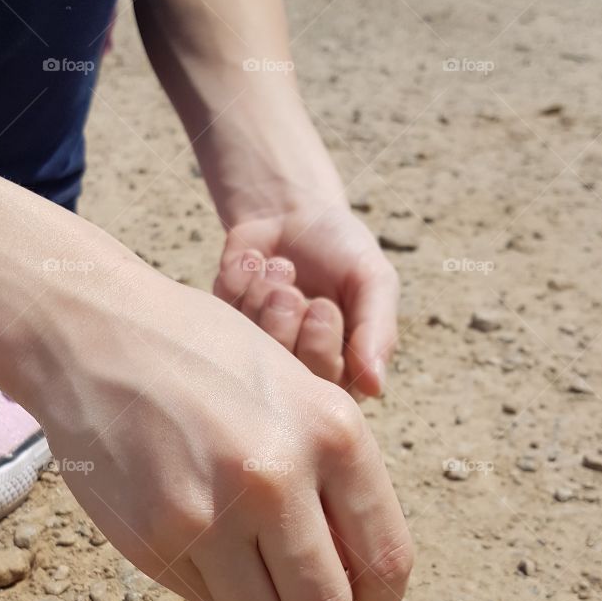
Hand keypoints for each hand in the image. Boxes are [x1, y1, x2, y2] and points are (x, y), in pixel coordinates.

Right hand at [39, 266, 411, 600]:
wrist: (95, 332)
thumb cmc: (203, 356)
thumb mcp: (295, 389)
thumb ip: (335, 473)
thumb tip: (361, 573)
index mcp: (332, 434)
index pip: (386, 564)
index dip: (375, 594)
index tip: (354, 590)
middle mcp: (278, 477)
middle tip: (294, 587)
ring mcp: (211, 513)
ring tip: (239, 554)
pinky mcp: (153, 538)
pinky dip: (204, 581)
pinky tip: (187, 522)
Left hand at [213, 203, 397, 396]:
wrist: (296, 212)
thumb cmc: (342, 250)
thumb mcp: (373, 281)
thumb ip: (379, 331)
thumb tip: (376, 388)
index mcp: (341, 368)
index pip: (324, 389)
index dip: (318, 346)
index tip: (323, 306)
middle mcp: (297, 367)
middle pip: (280, 374)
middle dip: (283, 322)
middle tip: (292, 292)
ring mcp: (257, 345)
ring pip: (248, 341)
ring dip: (263, 293)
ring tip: (282, 267)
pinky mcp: (225, 321)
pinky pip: (223, 311)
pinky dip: (241, 277)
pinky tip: (256, 261)